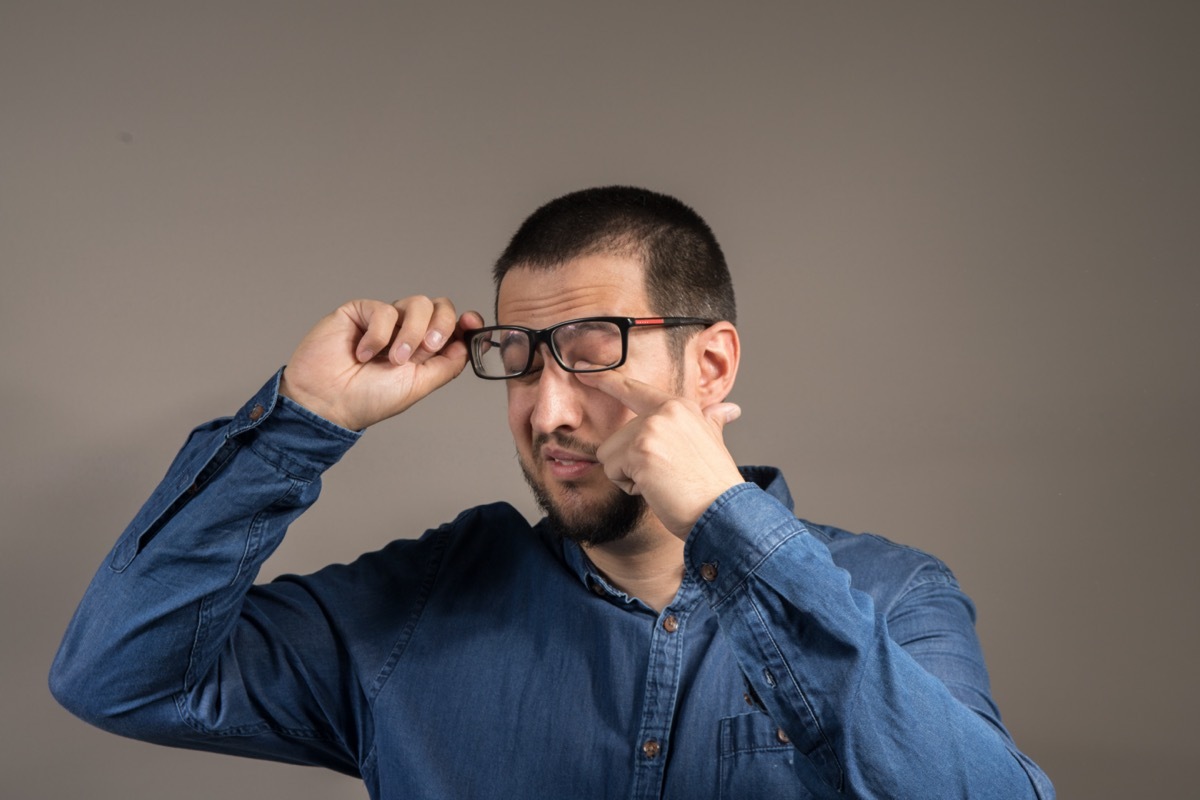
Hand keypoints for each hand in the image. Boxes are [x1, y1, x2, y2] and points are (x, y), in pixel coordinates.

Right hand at [279, 297, 482, 430]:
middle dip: (441, 325)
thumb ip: (447, 365)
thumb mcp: (417, 386)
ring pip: (418, 303)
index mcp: (423, 350)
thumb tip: (469, 344)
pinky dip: (378, 336)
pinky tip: (362, 353)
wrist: (327, 402)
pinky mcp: (360, 311)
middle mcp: (406, 331)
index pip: (452, 325)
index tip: (471, 324)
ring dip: (411, 333)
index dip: (465, 321)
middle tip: (426, 349)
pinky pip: (384, 310)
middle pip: (440, 307)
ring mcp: (385, 320)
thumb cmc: (367, 399)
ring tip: (393, 358)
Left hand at [573, 368, 743, 538]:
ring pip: (609, 454)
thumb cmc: (715, 485)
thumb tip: (728, 409)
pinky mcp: (640, 451)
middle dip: (631, 463)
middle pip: (616, 436)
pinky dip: (630, 487)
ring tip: (661, 482)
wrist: (725, 513)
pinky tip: (656, 490)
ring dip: (628, 475)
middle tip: (666, 476)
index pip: (634, 389)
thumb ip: (710, 421)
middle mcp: (665, 411)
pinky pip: (612, 470)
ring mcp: (652, 429)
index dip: (605, 379)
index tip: (582, 370)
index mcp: (680, 407)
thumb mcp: (714, 443)